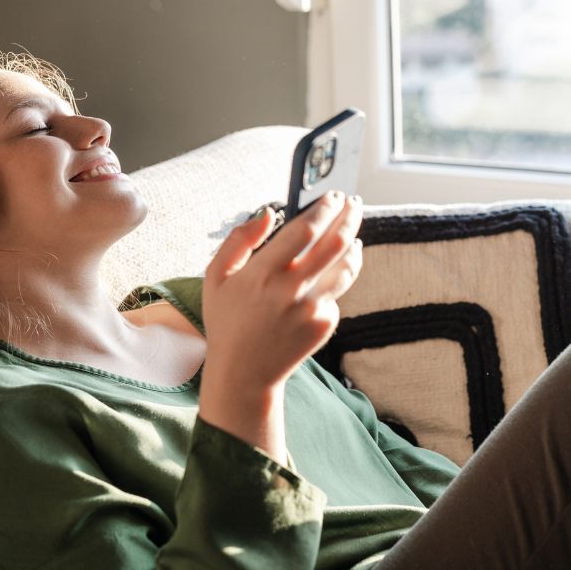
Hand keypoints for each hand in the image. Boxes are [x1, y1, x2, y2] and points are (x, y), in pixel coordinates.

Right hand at [201, 191, 364, 391]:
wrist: (243, 374)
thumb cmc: (228, 321)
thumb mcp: (216, 277)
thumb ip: (239, 240)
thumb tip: (268, 213)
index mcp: (262, 273)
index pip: (305, 230)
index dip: (323, 208)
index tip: (333, 195)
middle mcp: (291, 290)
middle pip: (335, 243)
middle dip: (349, 217)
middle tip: (355, 203)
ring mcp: (311, 309)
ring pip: (347, 267)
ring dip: (354, 245)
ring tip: (353, 235)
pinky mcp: (324, 325)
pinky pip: (335, 295)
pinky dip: (332, 283)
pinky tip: (324, 279)